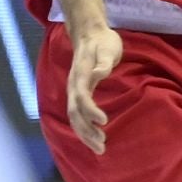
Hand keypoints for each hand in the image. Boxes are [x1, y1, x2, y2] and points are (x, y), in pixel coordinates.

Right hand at [67, 26, 122, 154]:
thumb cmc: (103, 41)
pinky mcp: (78, 93)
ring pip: (74, 117)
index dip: (91, 110)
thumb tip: (99, 74)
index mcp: (80, 75)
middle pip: (75, 113)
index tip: (105, 121)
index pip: (82, 97)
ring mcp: (74, 90)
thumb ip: (104, 63)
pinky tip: (94, 138)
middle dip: (86, 131)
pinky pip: (77, 115)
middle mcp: (73, 85)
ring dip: (85, 134)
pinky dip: (84, 128)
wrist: (89, 33)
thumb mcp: (107, 48)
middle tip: (102, 146)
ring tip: (100, 148)